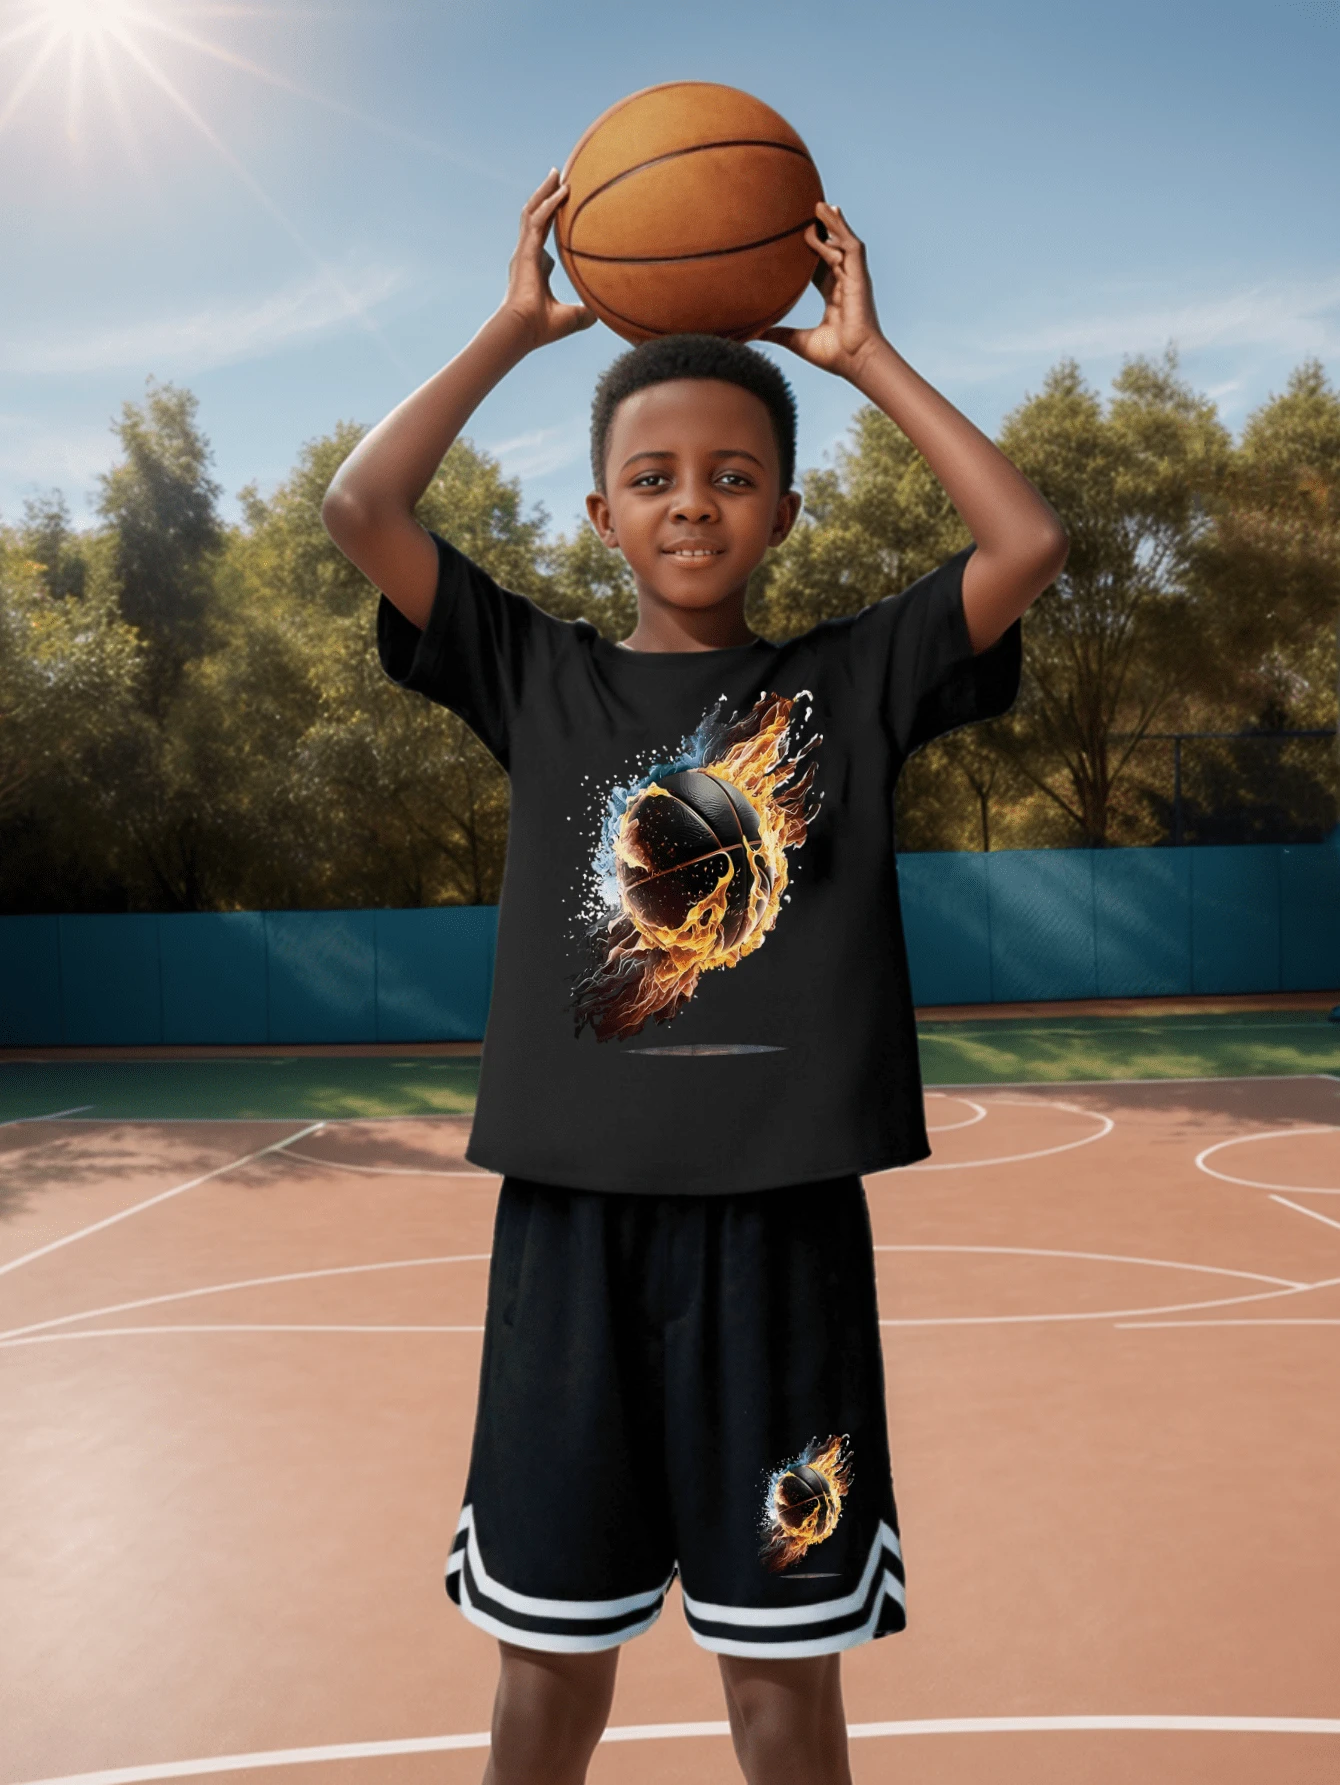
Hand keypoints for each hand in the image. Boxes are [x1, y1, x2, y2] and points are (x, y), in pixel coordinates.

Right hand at [500, 170, 596, 349]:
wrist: (523, 329)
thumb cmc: (543, 327)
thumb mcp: (574, 318)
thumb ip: (587, 313)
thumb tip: (603, 314)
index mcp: (535, 267)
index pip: (542, 237)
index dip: (551, 221)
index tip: (564, 208)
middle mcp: (527, 255)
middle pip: (535, 217)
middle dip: (546, 196)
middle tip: (557, 178)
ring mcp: (524, 250)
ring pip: (533, 211)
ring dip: (545, 192)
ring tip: (556, 174)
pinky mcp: (525, 250)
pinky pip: (537, 220)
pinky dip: (550, 205)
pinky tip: (562, 192)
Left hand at [763, 202, 883, 380]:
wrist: (855, 361)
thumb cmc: (835, 355)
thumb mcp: (798, 341)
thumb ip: (779, 334)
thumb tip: (754, 335)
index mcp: (834, 297)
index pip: (821, 267)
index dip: (813, 251)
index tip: (799, 237)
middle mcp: (845, 284)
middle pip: (833, 250)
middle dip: (823, 231)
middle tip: (807, 213)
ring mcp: (854, 279)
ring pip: (842, 242)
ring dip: (832, 223)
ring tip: (818, 204)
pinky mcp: (860, 276)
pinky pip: (849, 246)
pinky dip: (840, 228)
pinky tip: (829, 213)